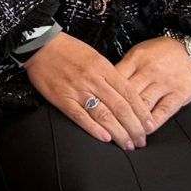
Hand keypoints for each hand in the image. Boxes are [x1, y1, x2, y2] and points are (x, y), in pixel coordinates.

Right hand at [25, 34, 153, 148]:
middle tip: (142, 141)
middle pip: (120, 107)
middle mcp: (93, 79)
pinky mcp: (62, 99)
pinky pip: (81, 117)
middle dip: (134, 127)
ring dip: (119, 133)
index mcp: (104, 68)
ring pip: (104, 115)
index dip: (142, 112)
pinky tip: (105, 138)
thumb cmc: (68, 50)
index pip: (129, 93)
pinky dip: (94, 129)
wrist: (41, 45)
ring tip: (128, 145)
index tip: (149, 125)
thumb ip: (109, 75)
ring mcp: (78, 90)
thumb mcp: (95, 56)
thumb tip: (124, 95)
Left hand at [114, 36, 190, 131]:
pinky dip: (153, 123)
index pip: (115, 79)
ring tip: (126, 136)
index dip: (105, 95)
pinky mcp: (179, 93)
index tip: (98, 109)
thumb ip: (126, 68)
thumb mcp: (141, 52)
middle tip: (108, 129)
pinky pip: (163, 111)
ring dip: (134, 123)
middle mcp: (149, 71)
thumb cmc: (163, 52)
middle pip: (127, 95)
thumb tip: (107, 86)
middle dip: (116, 114)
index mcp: (136, 58)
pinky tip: (145, 131)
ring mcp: (164, 82)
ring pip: (144, 105)